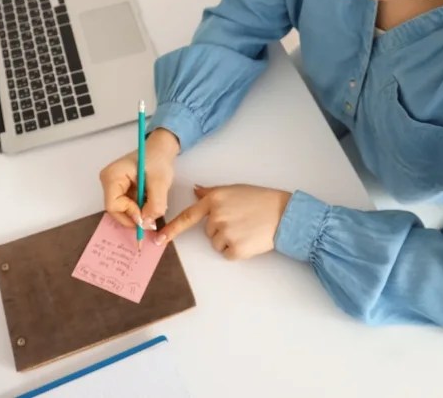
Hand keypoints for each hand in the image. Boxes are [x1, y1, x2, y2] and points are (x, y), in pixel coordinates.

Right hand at [99, 128, 179, 228]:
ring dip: (137, 213)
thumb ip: (155, 204)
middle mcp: (108, 181)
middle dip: (133, 216)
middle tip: (150, 219)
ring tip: (151, 206)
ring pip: (121, 210)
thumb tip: (147, 224)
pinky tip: (147, 202)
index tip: (147, 216)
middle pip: (115, 210)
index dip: (130, 214)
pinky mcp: (119, 190)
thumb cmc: (158, 160)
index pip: (113, 205)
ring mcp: (112, 186)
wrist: (160, 150)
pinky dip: (137, 208)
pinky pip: (125, 206)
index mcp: (112, 176)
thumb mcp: (160, 182)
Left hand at [158, 184, 291, 259]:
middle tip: (241, 220)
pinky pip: (228, 254)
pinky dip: (237, 250)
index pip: (187, 216)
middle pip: (208, 231)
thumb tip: (196, 191)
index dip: (171, 229)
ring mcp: (226, 233)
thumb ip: (212, 192)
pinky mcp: (236, 249)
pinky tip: (250, 238)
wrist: (284, 214)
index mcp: (214, 199)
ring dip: (229, 240)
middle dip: (221, 228)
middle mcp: (217, 216)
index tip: (158, 238)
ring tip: (247, 228)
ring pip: (217, 243)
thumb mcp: (234, 189)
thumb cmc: (260, 199)